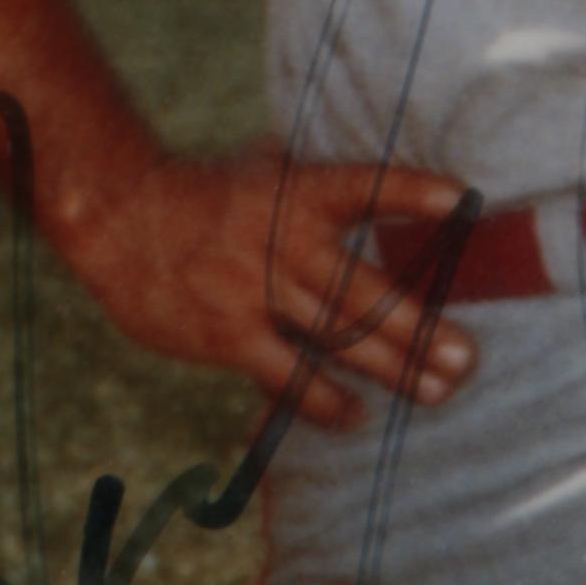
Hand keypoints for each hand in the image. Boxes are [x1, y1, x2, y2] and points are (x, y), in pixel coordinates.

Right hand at [65, 144, 478, 428]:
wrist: (117, 217)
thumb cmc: (203, 193)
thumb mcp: (262, 170)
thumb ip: (314, 183)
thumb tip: (371, 184)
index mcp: (296, 190)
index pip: (365, 185)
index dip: (413, 190)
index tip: (463, 198)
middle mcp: (283, 240)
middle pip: (363, 290)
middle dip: (420, 326)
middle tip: (467, 357)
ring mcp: (255, 290)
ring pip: (335, 337)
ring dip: (392, 367)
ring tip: (439, 391)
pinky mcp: (227, 334)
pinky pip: (286, 374)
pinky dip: (323, 398)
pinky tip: (355, 415)